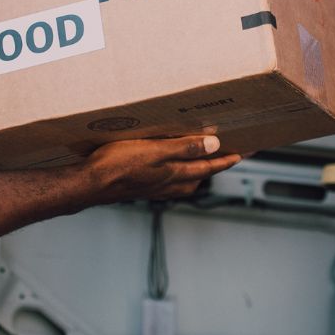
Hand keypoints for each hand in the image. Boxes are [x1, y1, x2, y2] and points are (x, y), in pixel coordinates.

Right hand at [81, 135, 239, 202]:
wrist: (89, 184)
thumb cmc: (118, 166)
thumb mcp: (155, 150)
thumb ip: (184, 148)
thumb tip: (213, 146)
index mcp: (176, 174)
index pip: (210, 166)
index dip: (228, 159)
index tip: (245, 153)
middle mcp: (169, 184)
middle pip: (200, 175)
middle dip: (215, 165)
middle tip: (229, 154)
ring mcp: (156, 188)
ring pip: (185, 180)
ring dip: (197, 170)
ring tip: (203, 159)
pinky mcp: (142, 187)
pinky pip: (169, 180)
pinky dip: (178, 172)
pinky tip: (170, 168)